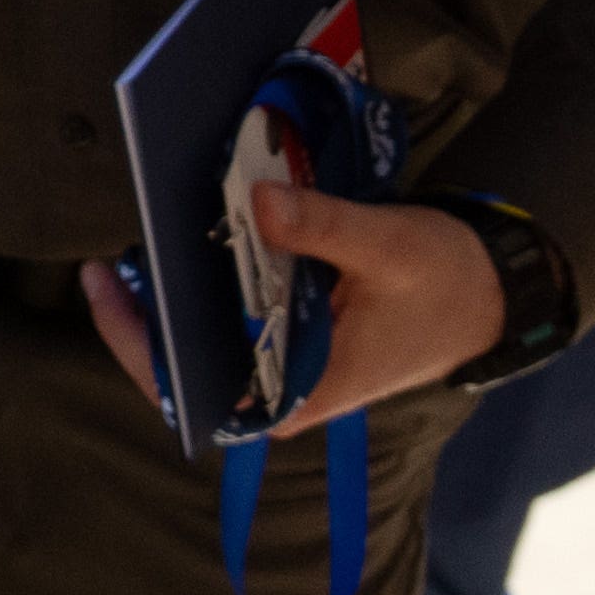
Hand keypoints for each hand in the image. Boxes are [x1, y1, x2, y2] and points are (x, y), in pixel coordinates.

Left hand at [76, 188, 506, 429]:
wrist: (486, 292)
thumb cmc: (444, 282)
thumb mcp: (391, 248)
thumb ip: (326, 227)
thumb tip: (258, 203)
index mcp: (300, 391)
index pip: (195, 391)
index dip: (141, 347)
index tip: (108, 291)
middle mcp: (279, 385)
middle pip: (188, 358)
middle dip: (147, 308)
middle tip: (109, 251)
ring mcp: (280, 358)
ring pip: (205, 331)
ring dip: (173, 287)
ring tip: (138, 229)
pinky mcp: (286, 328)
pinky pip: (231, 306)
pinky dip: (208, 272)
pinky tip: (185, 230)